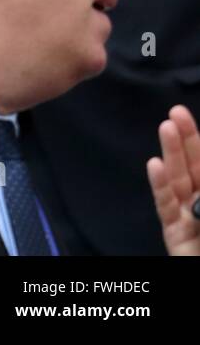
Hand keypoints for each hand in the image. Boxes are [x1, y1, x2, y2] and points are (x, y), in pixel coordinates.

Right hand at [146, 104, 199, 255]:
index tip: (191, 119)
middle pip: (198, 169)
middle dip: (189, 141)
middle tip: (177, 112)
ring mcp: (191, 222)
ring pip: (180, 183)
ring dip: (172, 155)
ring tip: (166, 128)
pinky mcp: (176, 236)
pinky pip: (167, 208)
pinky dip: (160, 186)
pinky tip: (154, 166)